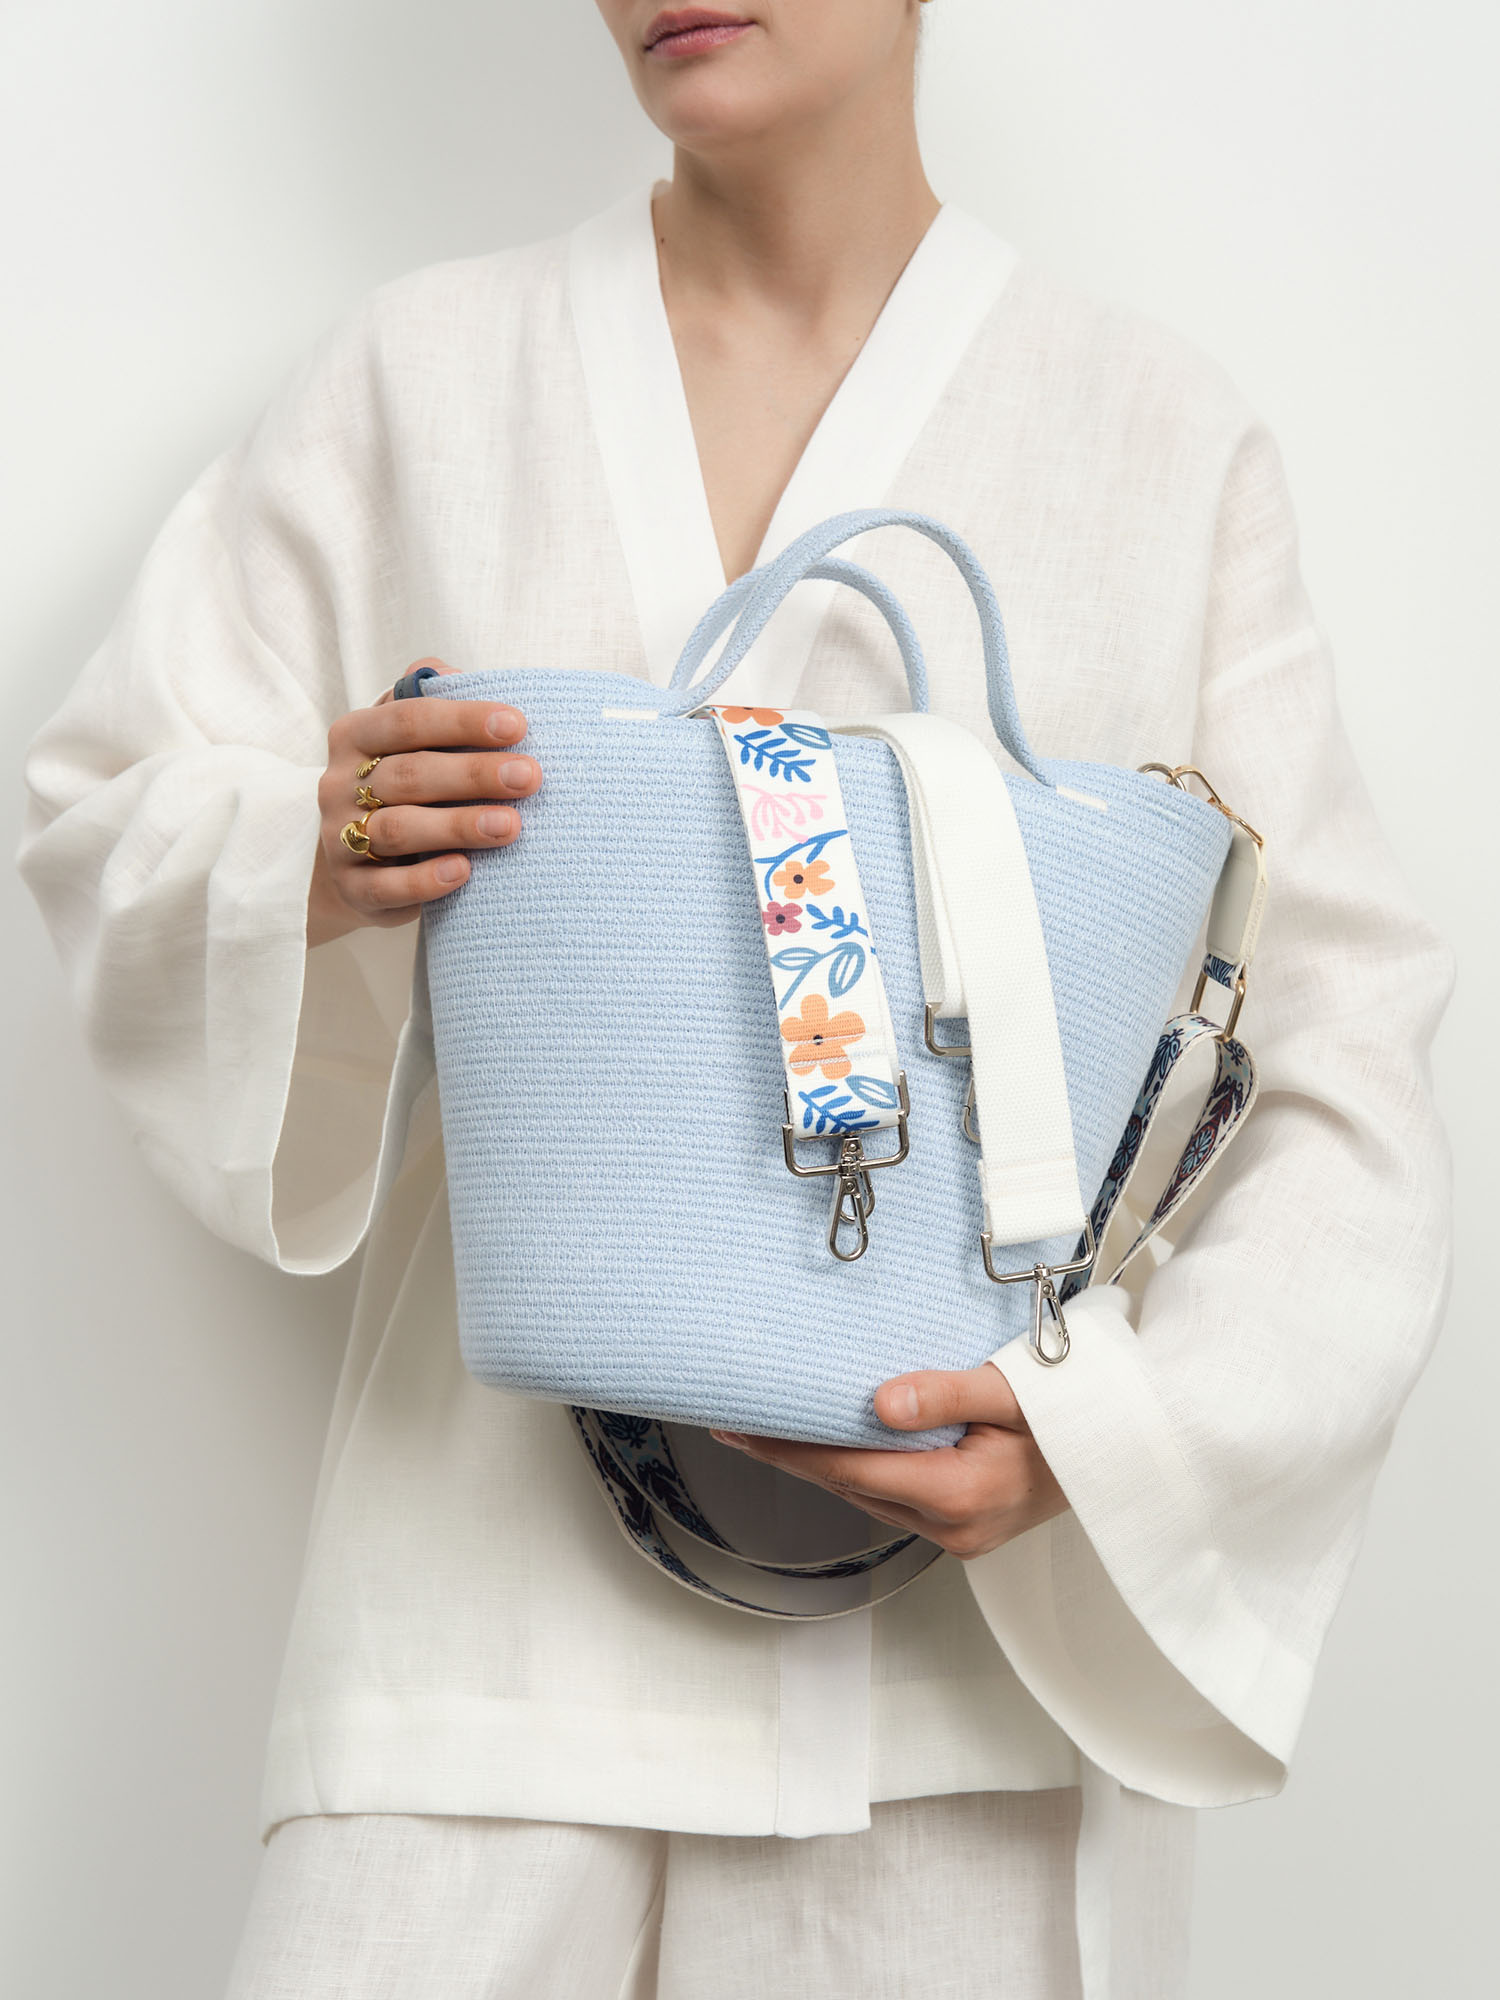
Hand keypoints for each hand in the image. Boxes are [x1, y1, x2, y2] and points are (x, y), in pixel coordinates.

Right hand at [309, 659, 541, 946]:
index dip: (462, 721)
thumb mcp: (403, 739)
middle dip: (473, 774)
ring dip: (457, 826)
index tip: (517, 725)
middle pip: (409, 774)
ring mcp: (340, 838)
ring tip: (509, 826)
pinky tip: (464, 871)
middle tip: (529, 777)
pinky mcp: (352, 888)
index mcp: (355, 735)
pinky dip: (426, 880)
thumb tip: (454, 672)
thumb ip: (427, 700)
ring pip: (398, 829)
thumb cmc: (398, 787)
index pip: (408, 719)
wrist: (348, 864)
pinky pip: (386, 887)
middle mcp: (340, 784)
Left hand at [709, 1363, 1067, 1559]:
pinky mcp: (967, 1529)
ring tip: (771, 1431)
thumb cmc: (1079, 1411)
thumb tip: (877, 1403)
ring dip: (823, 1466)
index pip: (851, 1468)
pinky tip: (836, 1447)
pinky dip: (861, 1472)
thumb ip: (945, 1392)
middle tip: (735, 1425)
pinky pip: (896, 1499)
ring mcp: (962, 1534)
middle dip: (791, 1457)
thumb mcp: (1015, 1387)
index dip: (789, 1449)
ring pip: (869, 1497)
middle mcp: (956, 1525)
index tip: (741, 1427)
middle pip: (850, 1487)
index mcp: (963, 1492)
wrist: (1132, 1448)